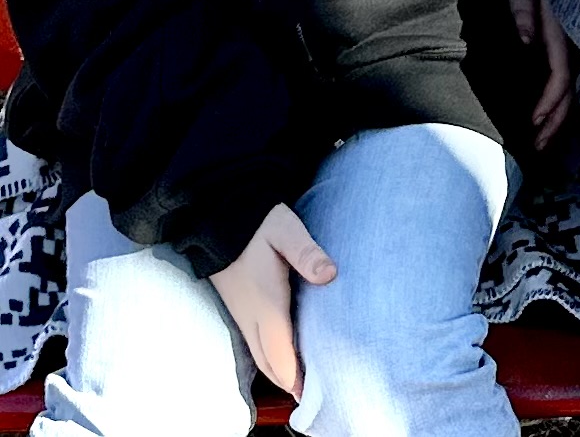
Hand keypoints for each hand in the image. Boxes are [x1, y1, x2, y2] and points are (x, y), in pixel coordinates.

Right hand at [210, 204, 336, 396]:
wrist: (217, 218)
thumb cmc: (256, 223)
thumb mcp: (285, 230)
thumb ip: (307, 253)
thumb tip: (330, 275)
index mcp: (266, 304)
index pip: (282, 354)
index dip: (296, 377)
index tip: (311, 394)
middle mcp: (251, 316)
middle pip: (270, 362)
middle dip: (289, 381)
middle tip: (309, 394)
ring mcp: (241, 314)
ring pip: (260, 356)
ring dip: (278, 371)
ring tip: (298, 382)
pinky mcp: (238, 307)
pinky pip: (253, 344)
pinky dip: (269, 358)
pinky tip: (281, 354)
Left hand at [509, 0, 573, 150]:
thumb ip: (522, 8)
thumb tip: (526, 38)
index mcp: (562, 30)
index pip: (560, 73)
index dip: (549, 100)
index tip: (533, 121)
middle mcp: (574, 44)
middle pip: (571, 91)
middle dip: (556, 122)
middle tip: (537, 147)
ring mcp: (575, 49)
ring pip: (573, 91)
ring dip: (560, 120)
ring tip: (541, 144)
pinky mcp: (571, 51)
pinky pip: (569, 84)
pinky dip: (561, 106)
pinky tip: (551, 122)